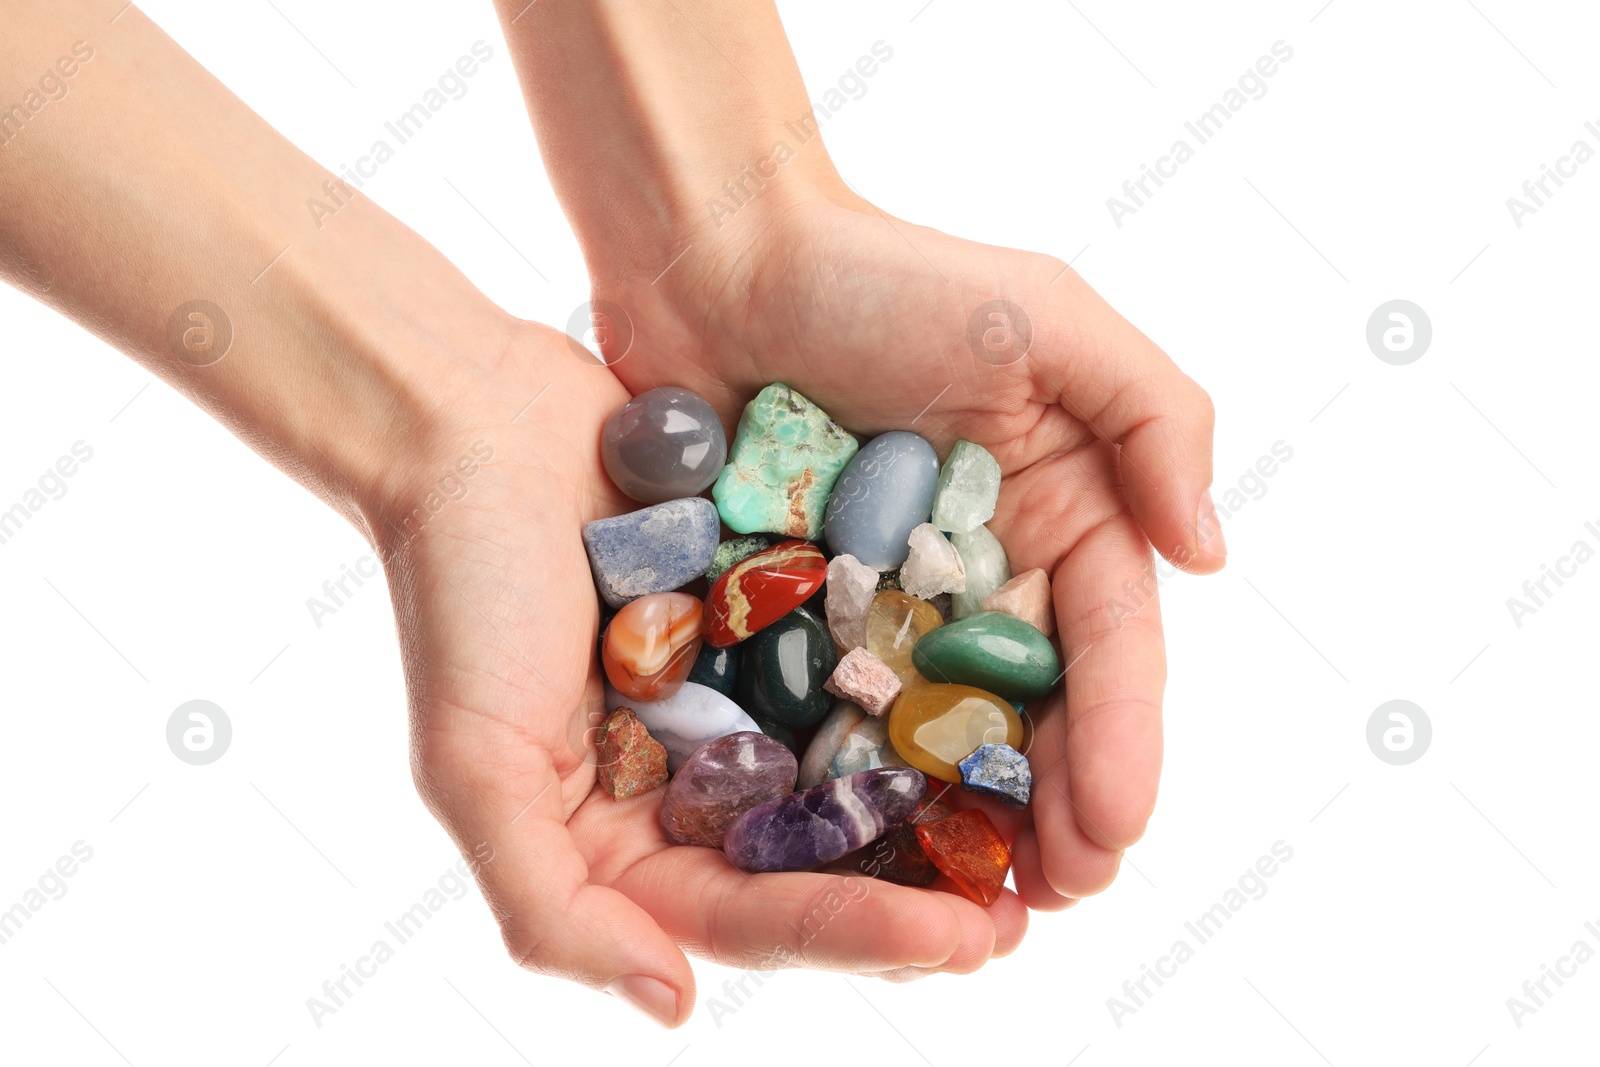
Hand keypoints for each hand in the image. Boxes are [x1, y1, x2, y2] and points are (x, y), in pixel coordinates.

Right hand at [379, 321, 1027, 1025]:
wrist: (475, 426)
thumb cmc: (459, 594)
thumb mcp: (475, 766)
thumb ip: (552, 906)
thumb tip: (672, 1006)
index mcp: (631, 837)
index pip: (756, 914)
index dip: (855, 934)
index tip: (959, 944)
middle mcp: (701, 780)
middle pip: (828, 861)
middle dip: (926, 894)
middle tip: (1029, 911)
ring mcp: (749, 696)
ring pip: (864, 771)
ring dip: (950, 807)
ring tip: (1050, 831)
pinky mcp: (784, 613)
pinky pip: (868, 663)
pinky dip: (930, 690)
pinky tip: (1006, 701)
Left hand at [594, 194, 1222, 910]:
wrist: (721, 259)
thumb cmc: (885, 275)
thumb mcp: (1050, 319)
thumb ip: (1154, 418)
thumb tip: (1210, 556)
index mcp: (1059, 513)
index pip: (1105, 646)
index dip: (1122, 742)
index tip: (1118, 831)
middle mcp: (979, 573)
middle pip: (1029, 713)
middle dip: (1053, 810)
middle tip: (1054, 903)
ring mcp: (885, 602)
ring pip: (937, 737)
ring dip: (964, 826)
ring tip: (974, 910)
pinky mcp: (796, 614)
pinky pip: (832, 715)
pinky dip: (856, 785)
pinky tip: (863, 853)